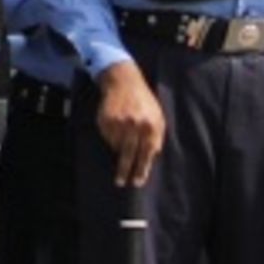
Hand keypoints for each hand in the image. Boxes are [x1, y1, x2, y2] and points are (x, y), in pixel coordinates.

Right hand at [94, 59, 168, 186]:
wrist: (124, 81)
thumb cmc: (144, 102)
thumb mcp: (157, 117)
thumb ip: (156, 137)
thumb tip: (151, 157)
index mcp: (150, 126)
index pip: (146, 153)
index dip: (141, 169)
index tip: (137, 181)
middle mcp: (135, 125)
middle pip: (129, 155)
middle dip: (125, 171)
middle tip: (121, 182)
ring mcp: (119, 122)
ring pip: (116, 147)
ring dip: (118, 148)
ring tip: (121, 137)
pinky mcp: (106, 120)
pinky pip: (108, 138)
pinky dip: (111, 137)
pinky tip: (115, 127)